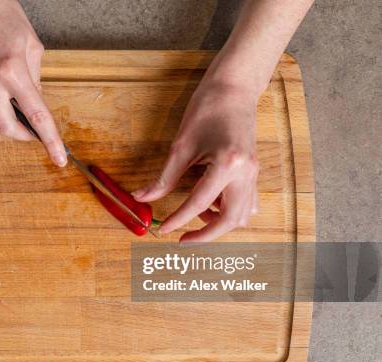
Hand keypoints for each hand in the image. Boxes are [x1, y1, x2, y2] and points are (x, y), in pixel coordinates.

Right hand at [0, 0, 66, 165]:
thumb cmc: (2, 14)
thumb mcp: (32, 46)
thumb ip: (35, 81)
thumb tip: (35, 108)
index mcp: (12, 70)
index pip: (36, 116)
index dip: (50, 141)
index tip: (59, 158)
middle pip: (6, 129)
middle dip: (23, 136)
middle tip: (32, 131)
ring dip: (5, 123)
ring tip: (12, 107)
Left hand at [132, 81, 259, 241]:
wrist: (234, 88)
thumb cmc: (207, 109)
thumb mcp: (181, 145)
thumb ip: (164, 177)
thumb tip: (143, 197)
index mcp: (227, 164)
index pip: (200, 203)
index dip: (179, 219)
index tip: (164, 230)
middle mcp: (246, 173)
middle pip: (230, 220)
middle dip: (206, 234)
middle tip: (182, 237)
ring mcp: (254, 174)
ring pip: (243, 215)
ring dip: (219, 222)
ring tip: (194, 213)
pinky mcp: (254, 172)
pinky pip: (248, 203)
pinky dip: (229, 210)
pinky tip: (211, 203)